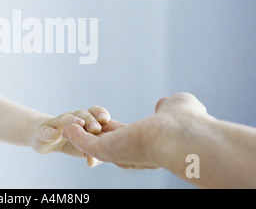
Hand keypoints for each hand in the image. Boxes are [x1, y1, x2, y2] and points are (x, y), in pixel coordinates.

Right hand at [30, 106, 110, 165]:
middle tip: (95, 128)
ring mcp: (57, 123)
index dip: (100, 114)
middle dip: (89, 120)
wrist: (45, 138)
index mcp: (84, 120)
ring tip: (78, 124)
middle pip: (82, 114)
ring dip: (72, 121)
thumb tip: (93, 162)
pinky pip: (47, 131)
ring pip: (65, 119)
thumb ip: (90, 153)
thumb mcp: (81, 147)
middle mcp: (71, 118)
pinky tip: (55, 134)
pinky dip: (51, 133)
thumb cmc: (69, 142)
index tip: (106, 120)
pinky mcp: (44, 131)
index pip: (94, 112)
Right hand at [64, 93, 209, 168]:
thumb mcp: (177, 106)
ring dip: (79, 135)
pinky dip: (75, 135)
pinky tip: (67, 126)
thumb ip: (167, 106)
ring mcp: (118, 152)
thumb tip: (165, 103)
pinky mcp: (105, 150)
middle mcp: (131, 151)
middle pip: (104, 144)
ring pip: (92, 145)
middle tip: (76, 125)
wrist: (184, 134)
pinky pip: (85, 143)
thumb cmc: (188, 122)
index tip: (104, 122)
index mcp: (147, 142)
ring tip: (66, 125)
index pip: (124, 136)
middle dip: (91, 135)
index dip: (112, 130)